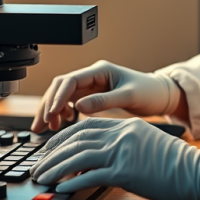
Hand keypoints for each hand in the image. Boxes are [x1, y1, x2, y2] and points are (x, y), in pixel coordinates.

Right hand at [31, 61, 180, 132]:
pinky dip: (63, 113)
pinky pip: (71, 103)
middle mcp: (93, 76)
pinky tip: (63, 124)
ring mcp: (92, 86)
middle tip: (39, 126)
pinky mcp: (93, 96)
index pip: (70, 81)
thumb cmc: (148, 91)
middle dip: (47, 105)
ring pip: (63, 95)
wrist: (160, 95)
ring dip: (52, 110)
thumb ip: (104, 101)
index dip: (57, 97)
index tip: (50, 114)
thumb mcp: (128, 96)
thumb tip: (79, 107)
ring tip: (46, 128)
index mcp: (101, 70)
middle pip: (61, 87)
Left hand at [31, 117, 199, 199]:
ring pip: (78, 157)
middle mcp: (122, 135)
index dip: (64, 137)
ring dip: (56, 169)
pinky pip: (90, 176)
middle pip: (77, 140)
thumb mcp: (146, 143)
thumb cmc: (174, 163)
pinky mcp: (124, 172)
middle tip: (39, 166)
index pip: (86, 126)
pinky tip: (61, 188)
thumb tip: (97, 158)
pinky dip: (73, 182)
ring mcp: (122, 152)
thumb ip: (123, 144)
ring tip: (43, 178)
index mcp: (126, 126)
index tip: (50, 148)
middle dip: (53, 154)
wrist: (195, 172)